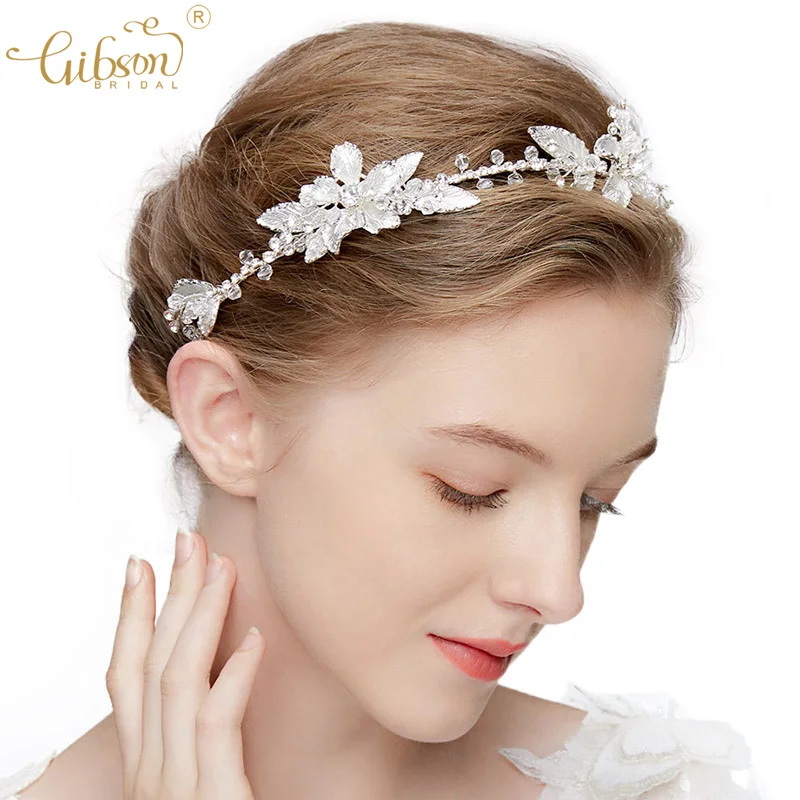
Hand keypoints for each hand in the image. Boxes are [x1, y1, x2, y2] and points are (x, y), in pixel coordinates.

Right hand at [105, 531, 265, 798]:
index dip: (130, 619)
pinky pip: (215, 730)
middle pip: (150, 665)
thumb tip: (227, 670)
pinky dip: (232, 680)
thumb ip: (202, 738)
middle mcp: (151, 771)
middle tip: (185, 541)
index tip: (140, 567)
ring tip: (218, 568)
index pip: (126, 678)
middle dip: (167, 598)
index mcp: (147, 765)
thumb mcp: (196, 784)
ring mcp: (174, 787)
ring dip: (199, 619)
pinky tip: (253, 643)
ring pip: (177, 683)